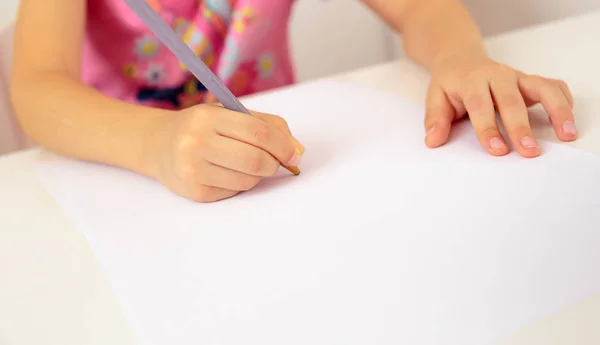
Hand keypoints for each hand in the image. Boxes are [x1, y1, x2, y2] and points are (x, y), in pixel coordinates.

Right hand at [150, 104, 303, 201]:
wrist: (160, 145)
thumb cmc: (203, 127)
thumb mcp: (230, 114)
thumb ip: (267, 126)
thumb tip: (297, 151)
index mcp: (208, 118)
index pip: (258, 133)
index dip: (283, 145)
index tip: (294, 153)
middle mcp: (196, 143)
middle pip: (255, 160)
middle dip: (274, 163)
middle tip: (277, 161)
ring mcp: (193, 171)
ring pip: (248, 180)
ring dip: (258, 174)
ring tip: (246, 162)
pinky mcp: (196, 193)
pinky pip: (235, 191)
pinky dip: (241, 182)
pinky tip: (227, 171)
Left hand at [424, 52, 576, 156]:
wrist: (460, 58)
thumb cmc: (450, 83)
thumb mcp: (435, 97)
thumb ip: (435, 119)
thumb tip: (432, 140)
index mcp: (472, 81)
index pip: (480, 106)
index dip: (488, 128)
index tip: (497, 150)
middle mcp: (497, 76)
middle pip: (511, 101)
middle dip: (521, 127)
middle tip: (529, 151)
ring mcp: (517, 77)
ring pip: (541, 88)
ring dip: (555, 110)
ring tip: (566, 134)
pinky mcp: (529, 80)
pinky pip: (552, 86)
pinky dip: (563, 100)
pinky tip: (567, 121)